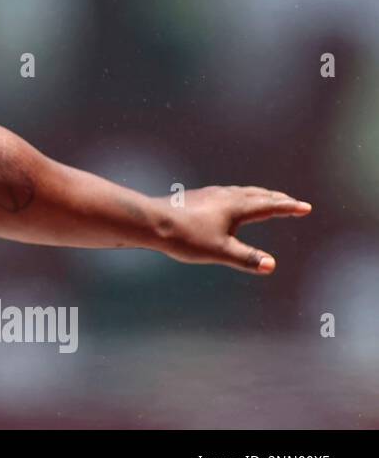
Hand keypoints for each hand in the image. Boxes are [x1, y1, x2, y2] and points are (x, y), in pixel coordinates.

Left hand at [155, 186, 310, 274]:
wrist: (151, 221)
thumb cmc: (185, 237)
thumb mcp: (219, 251)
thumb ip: (246, 258)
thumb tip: (271, 265)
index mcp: (236, 207)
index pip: (269, 206)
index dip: (288, 208)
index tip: (306, 207)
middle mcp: (225, 196)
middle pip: (258, 195)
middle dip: (277, 199)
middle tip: (292, 203)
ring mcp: (210, 194)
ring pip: (241, 192)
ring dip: (258, 195)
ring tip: (266, 198)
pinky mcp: (197, 197)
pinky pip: (227, 193)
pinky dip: (240, 196)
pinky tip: (230, 201)